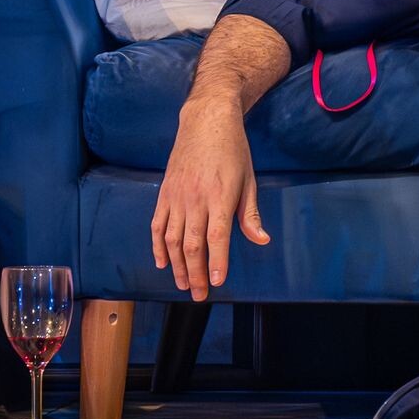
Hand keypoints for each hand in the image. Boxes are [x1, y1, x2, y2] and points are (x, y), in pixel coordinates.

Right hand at [150, 99, 268, 301]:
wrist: (206, 122)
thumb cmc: (233, 151)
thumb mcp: (248, 179)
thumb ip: (250, 214)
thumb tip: (261, 240)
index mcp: (220, 196)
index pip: (217, 236)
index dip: (216, 261)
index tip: (216, 282)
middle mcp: (195, 199)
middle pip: (191, 244)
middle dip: (196, 273)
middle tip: (199, 295)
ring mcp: (176, 197)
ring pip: (171, 239)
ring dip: (176, 265)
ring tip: (183, 284)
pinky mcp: (164, 193)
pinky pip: (156, 225)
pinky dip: (157, 246)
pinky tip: (162, 263)